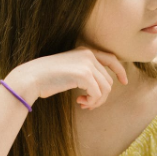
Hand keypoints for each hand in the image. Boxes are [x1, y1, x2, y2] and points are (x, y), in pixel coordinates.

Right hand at [4, 47, 127, 109]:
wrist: (32, 77)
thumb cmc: (47, 77)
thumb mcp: (69, 69)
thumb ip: (85, 72)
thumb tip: (102, 89)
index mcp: (85, 51)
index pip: (111, 59)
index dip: (119, 71)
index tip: (124, 81)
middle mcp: (88, 55)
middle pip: (108, 80)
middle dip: (101, 96)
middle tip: (87, 104)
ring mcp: (87, 64)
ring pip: (105, 89)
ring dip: (96, 101)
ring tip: (84, 105)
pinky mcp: (84, 75)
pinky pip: (98, 94)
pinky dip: (92, 102)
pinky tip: (80, 103)